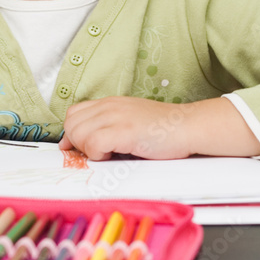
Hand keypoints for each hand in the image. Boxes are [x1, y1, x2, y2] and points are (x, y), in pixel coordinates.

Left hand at [57, 97, 195, 160]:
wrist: (188, 126)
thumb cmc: (163, 130)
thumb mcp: (128, 121)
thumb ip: (105, 127)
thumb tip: (75, 144)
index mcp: (110, 103)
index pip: (73, 114)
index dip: (72, 133)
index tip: (80, 148)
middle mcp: (110, 106)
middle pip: (71, 124)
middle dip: (78, 144)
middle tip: (98, 153)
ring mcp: (117, 116)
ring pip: (79, 134)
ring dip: (89, 150)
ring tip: (109, 153)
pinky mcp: (125, 130)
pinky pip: (94, 143)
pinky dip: (99, 155)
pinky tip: (115, 155)